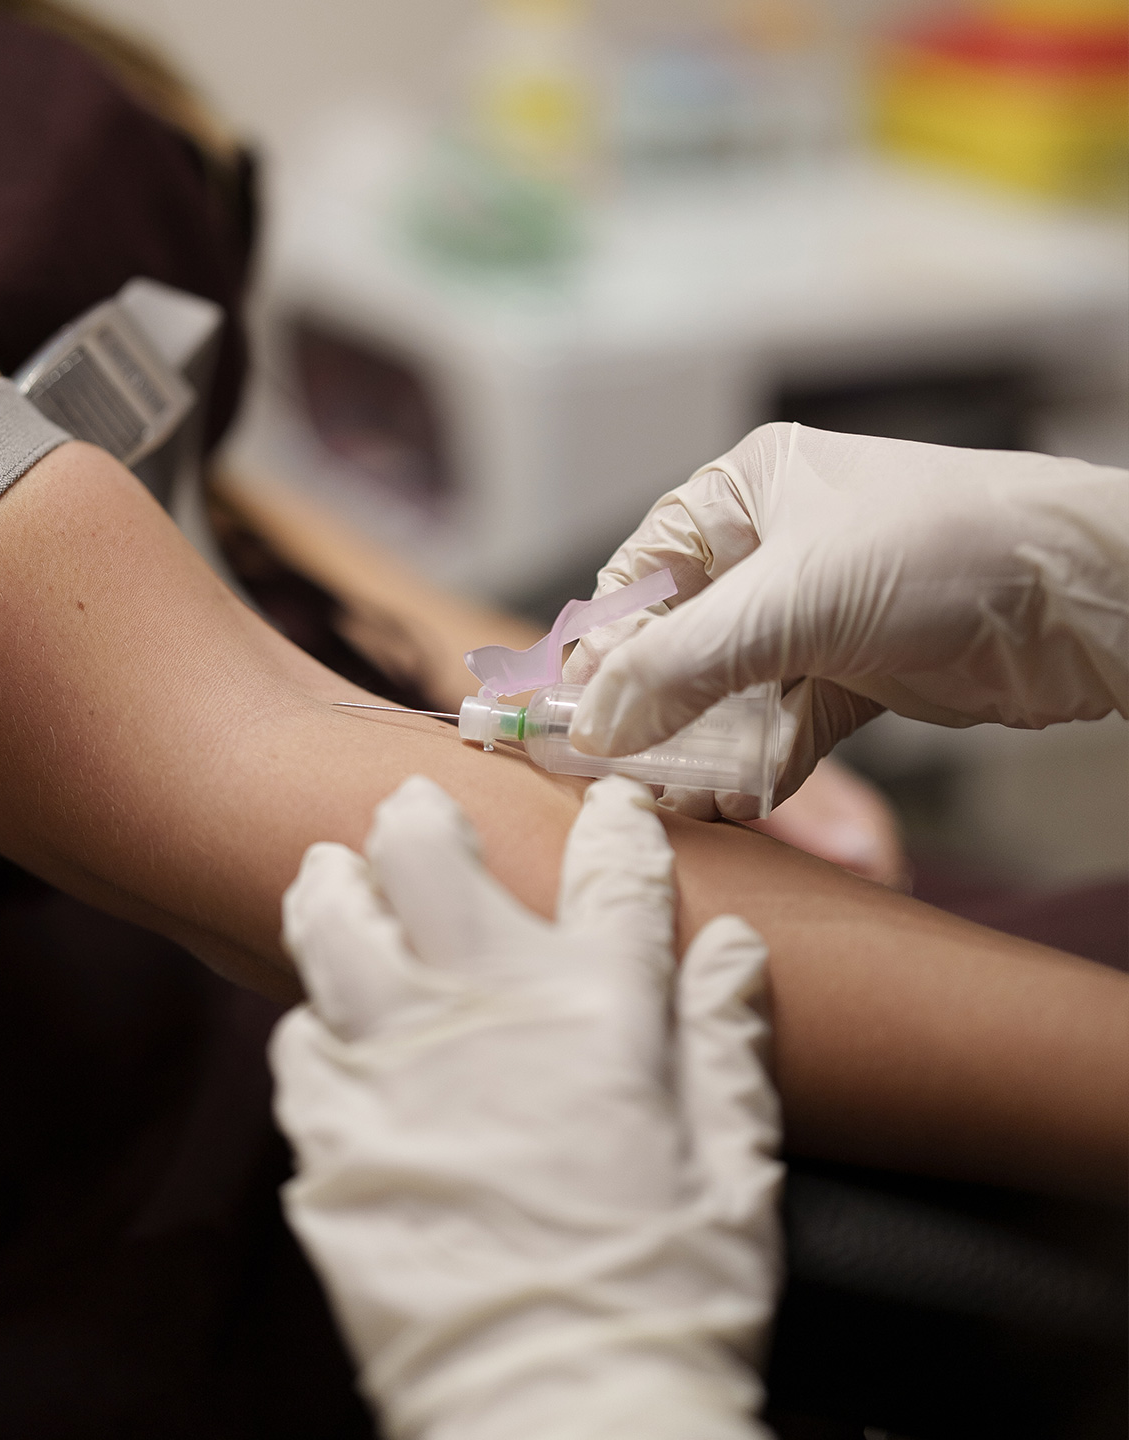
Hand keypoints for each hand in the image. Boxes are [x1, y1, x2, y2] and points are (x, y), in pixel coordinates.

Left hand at [271, 775, 780, 1439]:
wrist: (558, 1412)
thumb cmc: (665, 1298)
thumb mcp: (734, 1172)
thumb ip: (725, 1043)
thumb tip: (736, 949)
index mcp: (599, 1011)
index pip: (611, 879)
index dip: (612, 827)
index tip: (605, 802)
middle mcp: (487, 1011)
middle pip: (433, 861)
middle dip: (423, 816)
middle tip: (415, 806)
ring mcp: (395, 1065)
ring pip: (335, 926)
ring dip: (333, 885)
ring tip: (329, 870)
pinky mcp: (331, 1135)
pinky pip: (299, 1044)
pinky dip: (311, 1021)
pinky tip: (323, 1021)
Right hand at [564, 422, 1128, 816]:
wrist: (1087, 601)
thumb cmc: (945, 553)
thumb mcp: (790, 602)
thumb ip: (679, 666)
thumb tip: (592, 725)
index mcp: (743, 495)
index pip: (640, 578)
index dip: (603, 651)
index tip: (576, 721)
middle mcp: (773, 549)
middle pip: (678, 641)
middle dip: (652, 712)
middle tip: (624, 775)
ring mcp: (815, 614)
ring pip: (728, 691)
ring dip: (705, 749)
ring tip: (684, 800)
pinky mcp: (854, 671)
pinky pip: (783, 723)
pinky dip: (760, 762)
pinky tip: (742, 799)